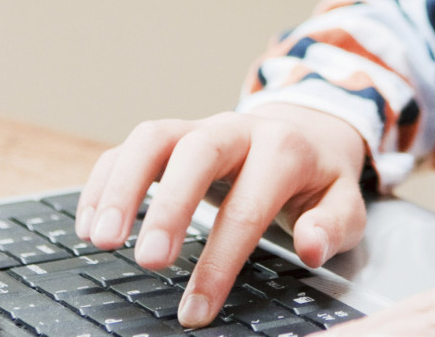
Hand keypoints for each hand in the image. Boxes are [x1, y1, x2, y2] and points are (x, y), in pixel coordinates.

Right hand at [75, 104, 370, 327]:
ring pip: (152, 138)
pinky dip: (103, 182)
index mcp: (283, 150)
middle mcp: (235, 130)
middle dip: (169, 206)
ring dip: (121, 186)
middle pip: (195, 153)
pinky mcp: (170, 136)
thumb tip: (311, 247)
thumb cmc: (318, 177)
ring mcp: (198, 127)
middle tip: (148, 261)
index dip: (221, 260)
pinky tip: (89, 225)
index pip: (248, 206)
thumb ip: (333, 225)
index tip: (198, 308)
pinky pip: (128, 148)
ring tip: (101, 239)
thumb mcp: (345, 202)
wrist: (307, 130)